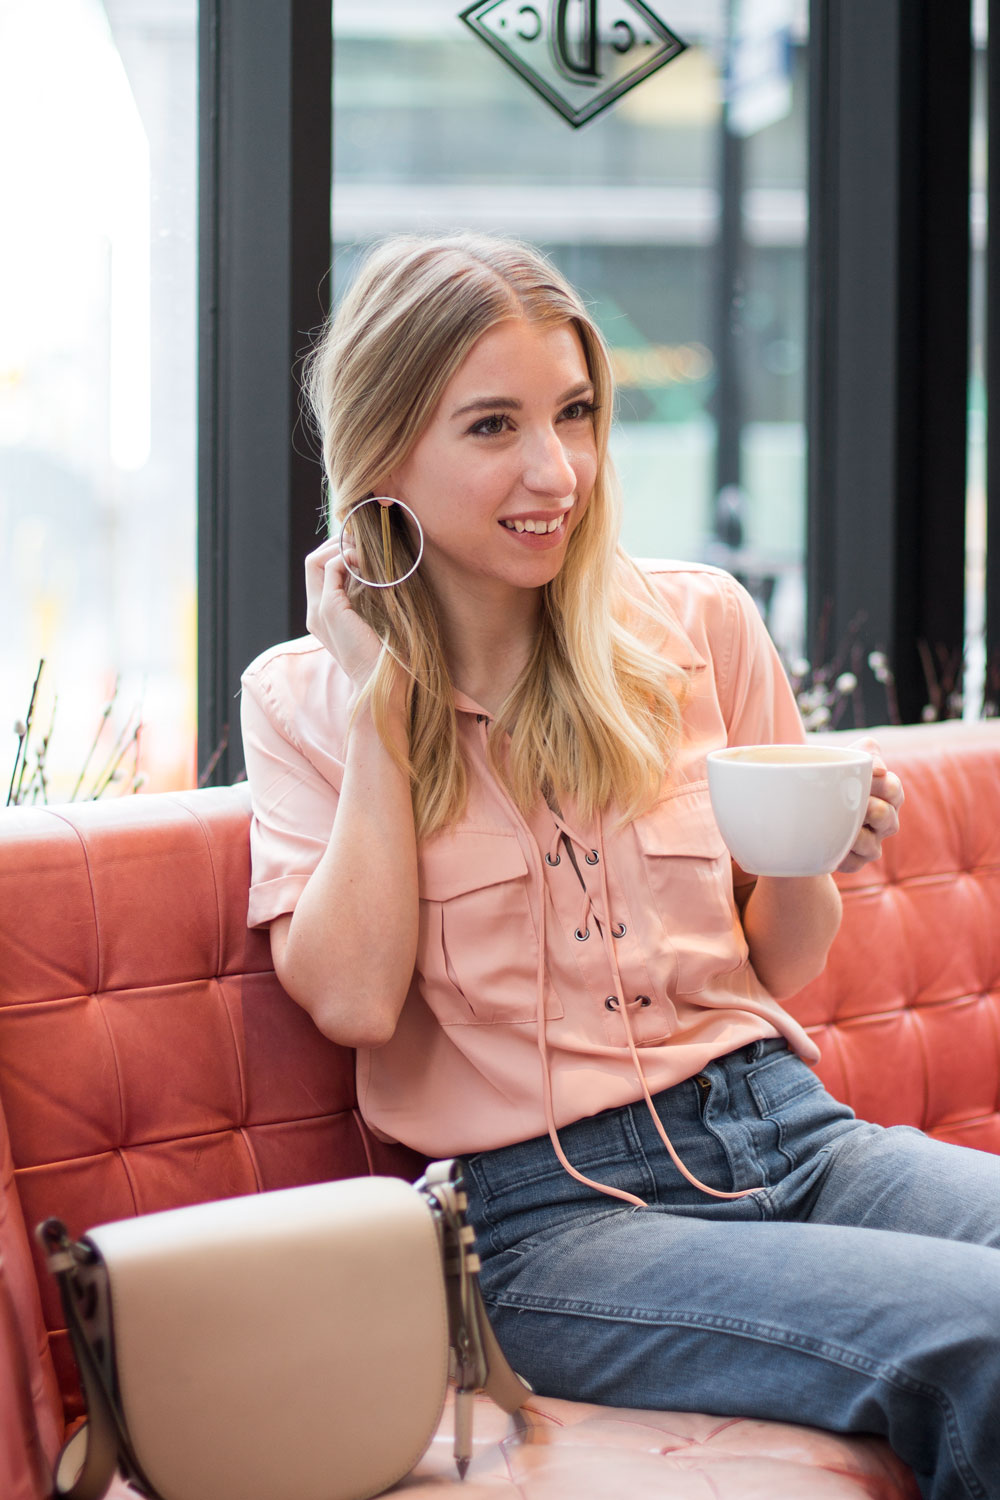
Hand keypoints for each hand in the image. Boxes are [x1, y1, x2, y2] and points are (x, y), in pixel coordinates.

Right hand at [304, 536, 384, 690]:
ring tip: (364, 550)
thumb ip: (366, 597)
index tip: (361, 546)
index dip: (336, 552)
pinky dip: (347, 557)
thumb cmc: (385, 655)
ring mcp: (318, 610)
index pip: (318, 570)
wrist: (381, 683)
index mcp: (322, 615)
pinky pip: (331, 567)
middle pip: (312, 561)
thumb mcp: (373, 619)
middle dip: (336, 544)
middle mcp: (315, 612)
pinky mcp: (329, 609)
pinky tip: (366, 562)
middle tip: (362, 541)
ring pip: (315, 560)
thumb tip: (374, 569)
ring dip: (340, 547)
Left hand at [837, 736, 903, 871]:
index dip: (882, 784)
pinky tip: (829, 843)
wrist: (800, 813)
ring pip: (872, 845)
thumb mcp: (845, 758)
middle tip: (854, 801)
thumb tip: (877, 769)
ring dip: (855, 833)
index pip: (894, 790)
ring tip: (840, 822)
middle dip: (870, 808)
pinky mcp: (854, 862)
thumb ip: (866, 750)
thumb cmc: (829, 781)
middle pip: (887, 817)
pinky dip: (842, 854)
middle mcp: (883, 822)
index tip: (866, 776)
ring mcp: (870, 844)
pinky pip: (853, 862)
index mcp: (886, 795)